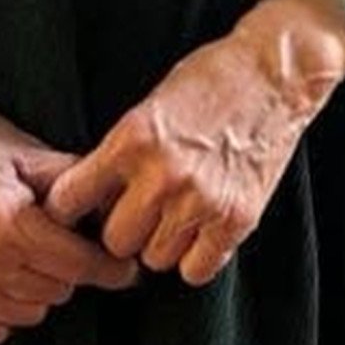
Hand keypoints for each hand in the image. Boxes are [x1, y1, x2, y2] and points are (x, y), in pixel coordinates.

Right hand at [0, 83, 138, 344]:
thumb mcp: (28, 151)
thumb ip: (74, 183)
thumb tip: (118, 208)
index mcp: (10, 222)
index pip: (80, 266)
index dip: (111, 267)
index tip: (125, 268)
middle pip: (59, 291)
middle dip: (72, 270)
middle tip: (67, 246)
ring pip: (30, 313)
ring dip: (40, 289)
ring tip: (33, 257)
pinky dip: (6, 308)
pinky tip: (6, 277)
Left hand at [44, 31, 333, 287]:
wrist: (274, 73)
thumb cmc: (208, 81)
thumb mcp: (147, 108)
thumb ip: (118, 154)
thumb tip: (89, 202)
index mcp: (131, 140)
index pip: (69, 200)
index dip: (70, 209)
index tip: (80, 209)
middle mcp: (162, 175)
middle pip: (114, 241)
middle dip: (122, 229)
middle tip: (138, 211)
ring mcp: (202, 201)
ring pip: (154, 259)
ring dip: (159, 243)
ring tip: (174, 215)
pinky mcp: (238, 219)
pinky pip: (196, 270)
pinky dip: (194, 257)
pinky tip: (200, 231)